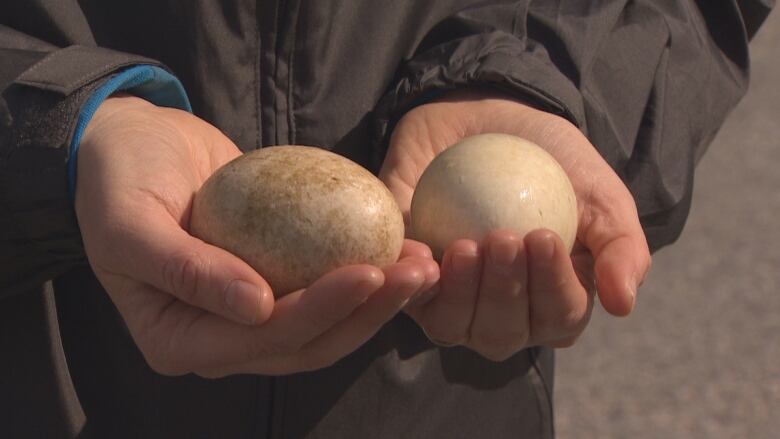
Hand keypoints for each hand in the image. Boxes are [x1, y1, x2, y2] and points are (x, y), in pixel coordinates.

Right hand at [75, 95, 437, 376]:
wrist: (133, 143)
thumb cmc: (118, 179)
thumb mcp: (129, 221)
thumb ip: (182, 269)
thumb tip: (255, 308)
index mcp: (179, 341)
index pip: (262, 339)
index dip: (320, 312)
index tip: (369, 271)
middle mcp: (220, 340)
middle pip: (307, 342)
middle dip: (367, 313)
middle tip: (417, 271)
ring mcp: (250, 316)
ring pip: (327, 324)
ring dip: (379, 300)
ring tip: (424, 264)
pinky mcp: (275, 283)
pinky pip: (325, 286)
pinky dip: (366, 273)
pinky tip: (404, 248)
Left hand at [379, 90, 651, 360]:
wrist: (484, 120)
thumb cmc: (550, 161)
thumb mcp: (598, 192)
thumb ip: (621, 245)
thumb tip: (622, 304)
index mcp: (552, 303)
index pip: (557, 316)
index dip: (552, 287)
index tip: (543, 237)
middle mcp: (500, 315)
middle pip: (501, 334)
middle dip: (503, 292)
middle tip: (503, 237)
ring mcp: (451, 303)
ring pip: (450, 327)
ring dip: (459, 294)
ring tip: (466, 246)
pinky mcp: (410, 279)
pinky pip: (403, 294)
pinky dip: (408, 281)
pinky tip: (420, 252)